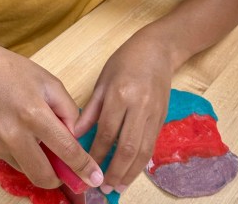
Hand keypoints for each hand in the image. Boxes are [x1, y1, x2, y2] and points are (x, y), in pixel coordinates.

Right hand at [0, 39, 103, 188]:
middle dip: (60, 178)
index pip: (66, 150)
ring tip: (36, 136)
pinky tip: (17, 130)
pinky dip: (22, 153)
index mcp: (34, 113)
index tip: (95, 178)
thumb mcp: (49, 82)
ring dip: (39, 162)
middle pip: (44, 176)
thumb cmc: (12, 71)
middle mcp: (13, 134)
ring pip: (27, 170)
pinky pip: (12, 160)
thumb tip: (77, 138)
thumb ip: (68, 111)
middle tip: (68, 170)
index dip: (83, 167)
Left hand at [74, 33, 172, 194]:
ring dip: (131, 172)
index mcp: (120, 94)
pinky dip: (142, 161)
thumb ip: (91, 109)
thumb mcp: (103, 80)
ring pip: (143, 150)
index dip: (97, 153)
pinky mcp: (162, 117)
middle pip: (128, 146)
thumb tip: (75, 134)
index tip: (87, 168)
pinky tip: (132, 171)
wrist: (158, 49)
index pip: (107, 131)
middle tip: (104, 187)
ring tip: (119, 186)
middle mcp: (139, 106)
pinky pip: (152, 144)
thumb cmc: (126, 61)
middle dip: (115, 170)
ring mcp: (154, 113)